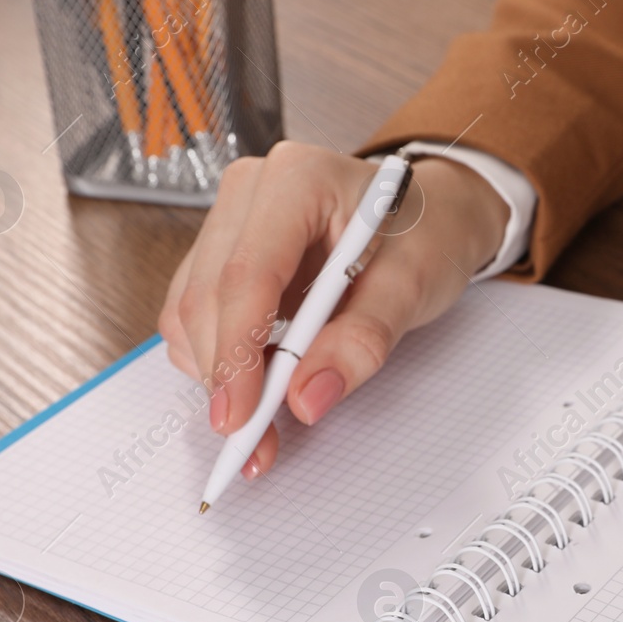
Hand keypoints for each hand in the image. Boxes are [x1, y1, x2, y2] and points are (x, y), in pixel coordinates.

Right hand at [159, 142, 508, 478]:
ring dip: (219, 375)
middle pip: (207, 297)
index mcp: (300, 178)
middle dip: (226, 378)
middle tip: (255, 443)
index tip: (240, 416)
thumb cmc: (427, 235)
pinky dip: (222, 359)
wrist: (432, 215)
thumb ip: (363, 340)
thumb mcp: (415, 287)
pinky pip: (197, 313)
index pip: (247, 275)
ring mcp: (230, 218)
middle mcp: (251, 190)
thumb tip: (307, 397)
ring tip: (264, 421)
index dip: (237, 353)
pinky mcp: (222, 251)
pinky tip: (262, 379)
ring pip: (191, 310)